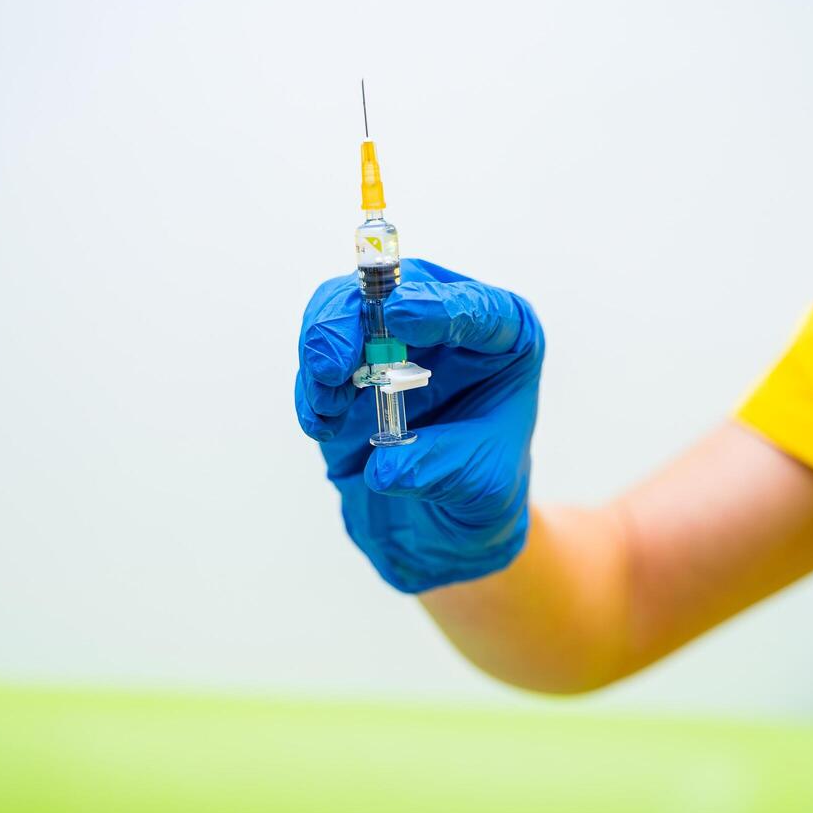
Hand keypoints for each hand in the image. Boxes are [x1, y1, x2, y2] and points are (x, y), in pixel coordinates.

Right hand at [295, 258, 543, 593]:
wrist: (441, 520)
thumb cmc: (480, 489)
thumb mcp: (481, 484)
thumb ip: (440, 468)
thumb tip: (385, 466)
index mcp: (501, 339)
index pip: (473, 307)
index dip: (435, 306)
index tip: (397, 315)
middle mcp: (443, 325)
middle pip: (392, 291)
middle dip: (351, 318)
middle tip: (331, 363)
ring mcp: (390, 340)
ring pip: (342, 310)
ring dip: (322, 348)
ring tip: (324, 402)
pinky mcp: (347, 367)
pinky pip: (318, 357)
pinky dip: (310, 388)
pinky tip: (321, 422)